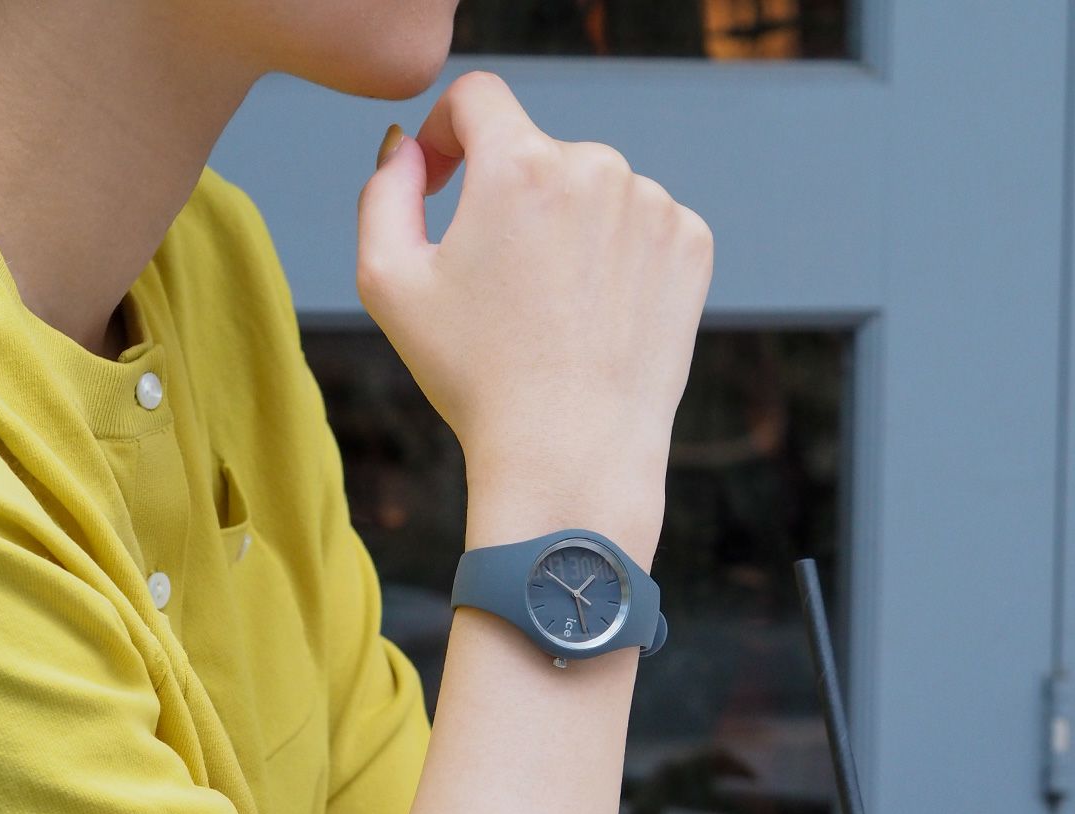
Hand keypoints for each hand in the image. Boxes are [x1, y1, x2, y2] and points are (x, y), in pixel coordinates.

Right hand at [356, 71, 713, 563]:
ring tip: (555, 309)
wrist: (570, 453)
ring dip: (569, 227)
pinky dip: (618, 255)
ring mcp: (653, 205)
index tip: (446, 176)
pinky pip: (643, 224)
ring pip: (595, 190)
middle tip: (501, 282)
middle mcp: (596, 166)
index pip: (478, 98)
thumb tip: (407, 148)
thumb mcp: (389, 282)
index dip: (449, 131)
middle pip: (539, 153)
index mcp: (519, 164)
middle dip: (512, 199)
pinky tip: (598, 314)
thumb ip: (383, 190)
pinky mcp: (691, 244)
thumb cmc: (476, 377)